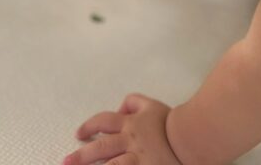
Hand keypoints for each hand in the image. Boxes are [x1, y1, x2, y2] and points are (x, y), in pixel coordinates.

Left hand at [66, 95, 182, 164]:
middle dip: (81, 155)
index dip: (89, 126)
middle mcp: (131, 141)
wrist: (193, 139)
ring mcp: (137, 159)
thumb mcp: (153, 105)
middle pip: (101, 147)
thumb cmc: (173, 123)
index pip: (103, 121)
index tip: (79, 134)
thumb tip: (120, 108)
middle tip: (66, 161)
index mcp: (131, 123)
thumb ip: (134, 102)